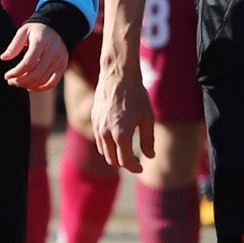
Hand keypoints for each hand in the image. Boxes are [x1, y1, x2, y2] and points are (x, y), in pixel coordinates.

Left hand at [1, 21, 69, 91]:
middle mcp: (52, 52)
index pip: (28, 63)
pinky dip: (41, 88)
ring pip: (43, 80)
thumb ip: (14, 45)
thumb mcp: (24, 31)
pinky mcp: (63, 66)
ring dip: (28, 85)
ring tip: (18, 83)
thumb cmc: (37, 30)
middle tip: (11, 81)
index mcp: (41, 42)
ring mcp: (59, 60)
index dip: (16, 72)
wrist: (58, 27)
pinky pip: (53, 82)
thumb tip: (3, 58)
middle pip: (36, 74)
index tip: (7, 75)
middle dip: (20, 81)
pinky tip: (30, 87)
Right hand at [91, 57, 155, 173]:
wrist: (119, 75)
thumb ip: (148, 140)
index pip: (125, 161)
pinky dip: (107, 145)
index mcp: (121, 135)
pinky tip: (118, 139)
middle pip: (112, 160)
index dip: (134, 167)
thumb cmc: (137, 95)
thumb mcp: (148, 118)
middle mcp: (106, 133)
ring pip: (104, 151)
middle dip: (124, 164)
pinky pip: (99, 139)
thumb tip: (149, 156)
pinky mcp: (94, 119)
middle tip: (135, 161)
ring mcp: (97, 126)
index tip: (141, 167)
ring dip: (114, 155)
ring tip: (126, 152)